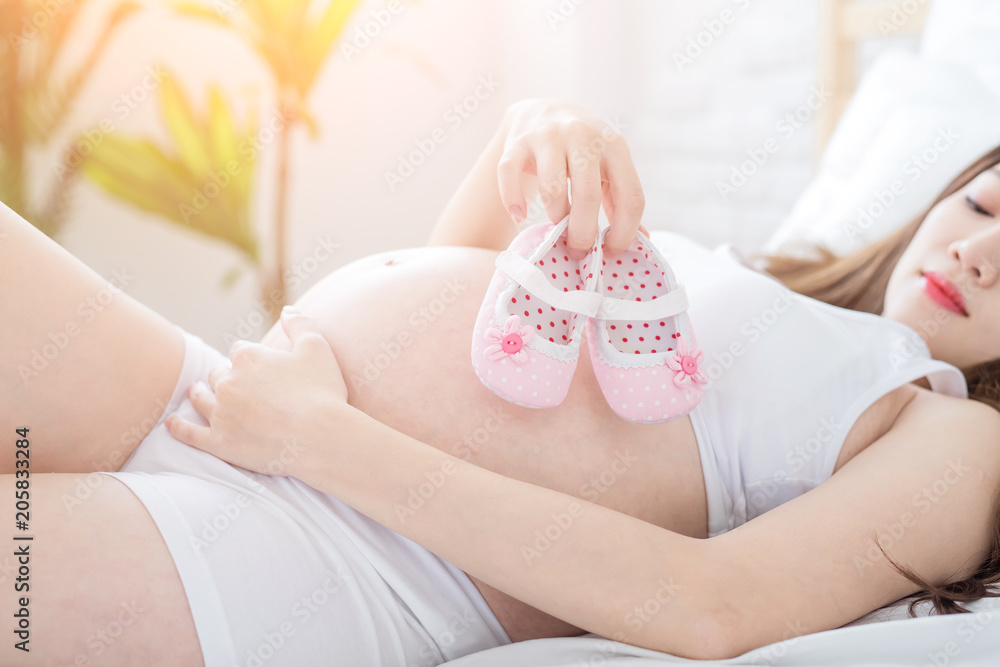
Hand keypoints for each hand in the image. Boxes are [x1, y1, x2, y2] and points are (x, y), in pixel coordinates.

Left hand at [165, 306, 348, 476]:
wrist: (320, 437)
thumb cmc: (322, 392)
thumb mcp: (317, 348)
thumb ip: (300, 324)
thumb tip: (287, 309)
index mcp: (248, 357)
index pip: (239, 350)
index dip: (249, 358)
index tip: (259, 368)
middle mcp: (228, 381)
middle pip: (218, 374)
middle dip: (224, 376)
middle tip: (234, 385)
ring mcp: (221, 413)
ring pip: (201, 398)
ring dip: (200, 394)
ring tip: (197, 393)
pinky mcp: (219, 442)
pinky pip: (189, 433)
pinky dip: (179, 428)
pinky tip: (171, 424)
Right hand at [497, 98, 648, 258]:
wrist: (543, 111)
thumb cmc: (581, 150)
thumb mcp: (608, 166)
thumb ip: (621, 200)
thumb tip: (643, 240)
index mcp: (615, 146)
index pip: (630, 196)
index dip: (624, 231)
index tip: (609, 250)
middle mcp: (583, 136)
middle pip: (588, 195)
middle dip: (583, 233)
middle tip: (577, 251)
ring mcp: (549, 136)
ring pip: (552, 188)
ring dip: (555, 217)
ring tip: (555, 229)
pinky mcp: (518, 142)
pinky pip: (510, 174)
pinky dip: (513, 200)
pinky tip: (519, 216)